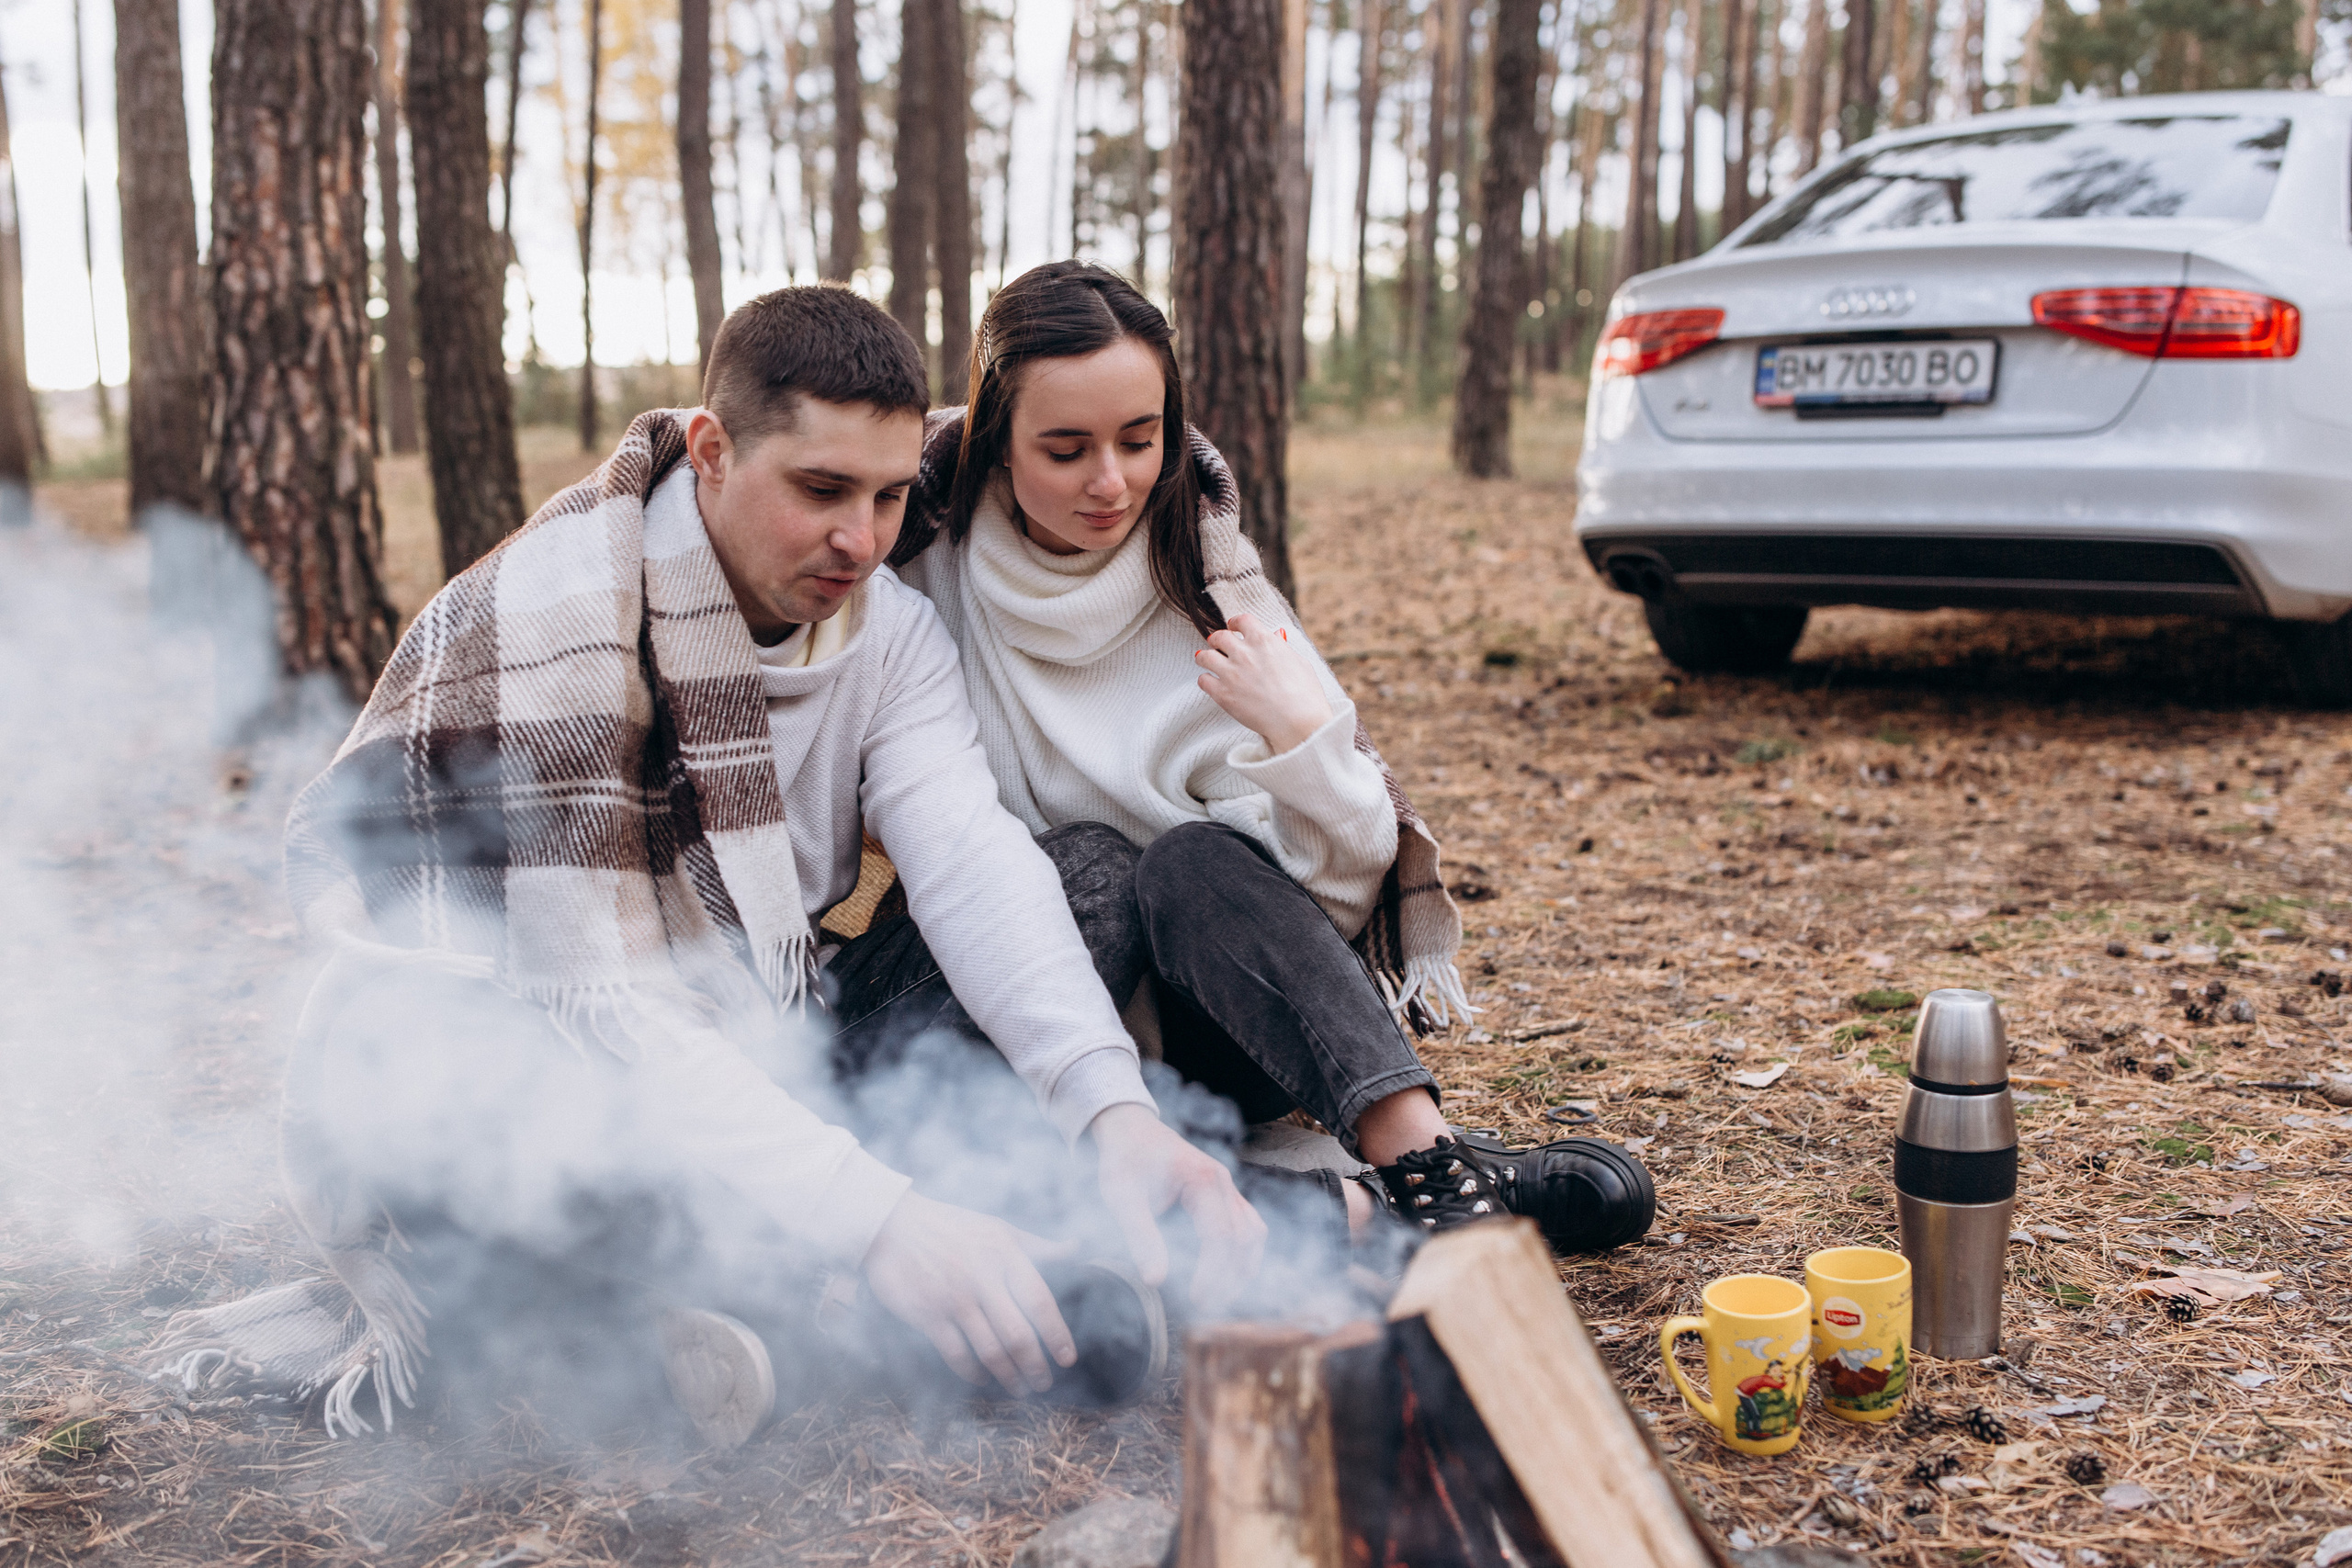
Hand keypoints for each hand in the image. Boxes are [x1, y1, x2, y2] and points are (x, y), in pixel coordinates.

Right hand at [860, 1191, 1077, 1395]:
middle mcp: (982, 1279)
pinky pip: (956, 1354)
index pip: (1039, 1301)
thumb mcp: (998, 1229)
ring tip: (1020, 1388)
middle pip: (1018, 1335)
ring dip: (1008, 1376)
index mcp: (1004, 1256)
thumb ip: (1038, 1246)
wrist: (892, 1225)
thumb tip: (1077, 1249)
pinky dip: (972, 1371)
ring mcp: (953, 1299)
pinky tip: (981, 1378)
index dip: (1057, 1334)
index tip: (1068, 1359)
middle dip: (1035, 1366)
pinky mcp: (927, 1315)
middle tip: (1044, 1382)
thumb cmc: (951, 1226)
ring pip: (990, 1350)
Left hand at [1088, 1103, 1267, 1310]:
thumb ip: (1140, 1236)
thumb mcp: (1121, 1196)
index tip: (1195, 1299)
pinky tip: (1226, 1275)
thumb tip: (1156, 1280)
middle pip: (1244, 1239)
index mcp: (1202, 1179)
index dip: (1213, 1273)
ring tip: (1218, 1297)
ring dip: (1243, 1268)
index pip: (1221, 1236)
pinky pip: (1249, 1226)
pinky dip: (1244, 1253)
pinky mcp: (1224, 1194)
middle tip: (1204, 1306)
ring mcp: (1228, 1187)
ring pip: (1254, 1233)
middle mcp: (1223, 1182)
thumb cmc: (1124, 1160)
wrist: (1129, 1128)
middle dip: (1229, 1277)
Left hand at [1194, 612, 1334, 755]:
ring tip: (1206, 661)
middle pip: (1219, 636)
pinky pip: (1203, 680)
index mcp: (1264, 641)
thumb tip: (1276, 636)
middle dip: (1217, 639)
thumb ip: (1283, 648)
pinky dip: (1206, 680)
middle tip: (1218, 645)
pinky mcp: (1223, 694)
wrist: (1298, 721)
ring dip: (1204, 657)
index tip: (1233, 627)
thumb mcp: (1299, 662)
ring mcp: (1231, 673)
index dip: (1235, 623)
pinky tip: (1211, 683)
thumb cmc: (1305, 694)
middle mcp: (1245, 654)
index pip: (1242, 620)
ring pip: (1205, 656)